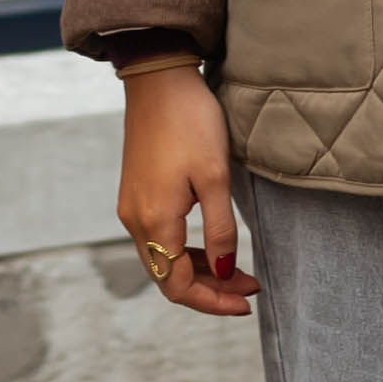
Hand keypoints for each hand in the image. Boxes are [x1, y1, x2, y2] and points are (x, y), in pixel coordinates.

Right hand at [115, 62, 258, 315]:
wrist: (158, 79)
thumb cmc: (190, 122)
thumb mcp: (216, 177)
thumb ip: (221, 230)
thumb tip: (226, 271)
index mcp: (155, 220)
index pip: (178, 285)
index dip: (212, 302)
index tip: (246, 302)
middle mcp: (135, 220)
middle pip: (168, 277)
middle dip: (210, 289)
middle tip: (250, 287)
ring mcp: (132, 207)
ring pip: (163, 259)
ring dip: (200, 270)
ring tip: (238, 270)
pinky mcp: (136, 194)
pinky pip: (159, 238)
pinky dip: (185, 250)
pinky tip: (212, 246)